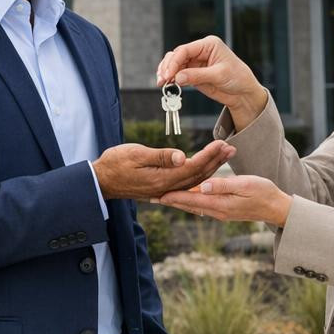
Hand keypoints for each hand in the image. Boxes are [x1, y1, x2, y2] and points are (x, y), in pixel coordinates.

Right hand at [92, 141, 235, 200]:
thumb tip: (182, 156)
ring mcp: (164, 190)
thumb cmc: (115, 163)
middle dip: (216, 161)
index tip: (222, 143)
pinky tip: (206, 172)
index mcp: (162, 179)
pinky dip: (200, 176)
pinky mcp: (161, 188)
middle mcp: (166, 187)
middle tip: (232, 148)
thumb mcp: (135, 154)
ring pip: (194, 180)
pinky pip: (186, 184)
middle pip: (198, 175)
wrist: (100, 181)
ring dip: (211, 167)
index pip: (193, 167)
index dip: (209, 155)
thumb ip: (160, 156)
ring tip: (224, 156)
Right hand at [155, 36, 268, 129]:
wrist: (243, 93)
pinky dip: (171, 79)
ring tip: (162, 84)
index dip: (174, 61)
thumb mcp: (219, 75)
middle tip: (163, 80)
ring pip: (174, 64)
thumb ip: (197, 75)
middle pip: (176, 55)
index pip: (185, 50)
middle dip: (168, 67)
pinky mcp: (193, 73)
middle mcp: (200, 51)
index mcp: (208, 45)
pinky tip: (168, 85)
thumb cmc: (238, 78)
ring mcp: (195, 63)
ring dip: (167, 73)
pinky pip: (177, 74)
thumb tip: (178, 77)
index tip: (168, 74)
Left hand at [159, 175, 291, 226]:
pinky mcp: (225, 210)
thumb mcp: (244, 184)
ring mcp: (221, 212)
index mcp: (221, 203)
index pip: (192, 200)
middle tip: (151, 197)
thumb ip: (223, 185)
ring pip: (194, 206)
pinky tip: (184, 198)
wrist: (277, 207)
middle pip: (189, 205)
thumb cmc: (263, 192)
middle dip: (170, 201)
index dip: (174, 196)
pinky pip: (203, 206)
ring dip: (178, 202)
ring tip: (162, 197)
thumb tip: (202, 186)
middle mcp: (218, 211)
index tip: (157, 194)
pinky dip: (190, 202)